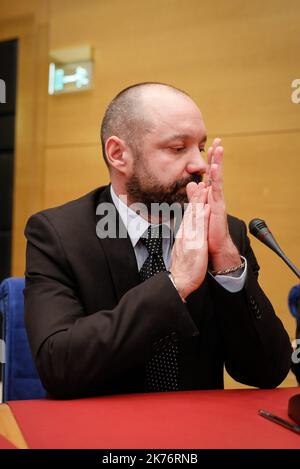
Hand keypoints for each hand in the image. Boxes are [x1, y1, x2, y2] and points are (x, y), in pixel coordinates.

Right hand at [170, 182, 209, 298]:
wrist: (179, 281)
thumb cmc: (183, 268)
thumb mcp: (183, 250)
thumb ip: (186, 240)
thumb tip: (187, 233)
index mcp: (183, 235)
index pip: (189, 216)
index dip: (193, 203)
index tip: (196, 192)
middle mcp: (185, 234)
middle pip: (190, 212)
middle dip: (195, 197)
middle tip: (198, 183)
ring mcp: (189, 238)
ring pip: (194, 216)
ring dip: (199, 202)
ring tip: (203, 189)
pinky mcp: (194, 245)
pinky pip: (199, 228)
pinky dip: (202, 217)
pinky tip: (207, 208)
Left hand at [206, 138, 240, 270]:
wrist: (214, 248)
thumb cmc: (207, 232)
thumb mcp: (197, 211)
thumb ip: (195, 198)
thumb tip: (191, 185)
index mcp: (209, 197)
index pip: (209, 175)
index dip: (209, 162)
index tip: (209, 147)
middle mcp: (214, 197)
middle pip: (215, 173)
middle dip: (216, 157)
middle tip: (218, 141)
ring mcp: (217, 201)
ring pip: (217, 178)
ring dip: (218, 163)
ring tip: (219, 149)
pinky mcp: (218, 208)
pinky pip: (217, 191)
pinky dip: (216, 179)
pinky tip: (215, 168)